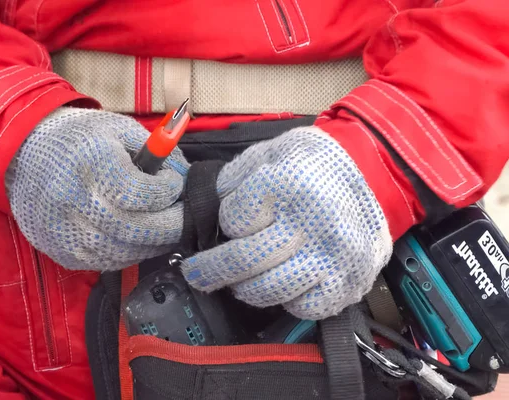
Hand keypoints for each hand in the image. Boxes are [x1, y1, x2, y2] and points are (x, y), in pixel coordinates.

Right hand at [6, 107, 189, 270]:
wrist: (21, 153)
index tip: (174, 183)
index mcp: (92, 165)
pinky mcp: (62, 252)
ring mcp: (66, 233)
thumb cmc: (78, 137)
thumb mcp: (119, 129)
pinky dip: (130, 252)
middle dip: (172, 224)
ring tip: (163, 225)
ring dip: (154, 242)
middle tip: (183, 214)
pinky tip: (136, 236)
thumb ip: (158, 152)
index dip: (168, 190)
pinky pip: (108, 263)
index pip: (143, 194)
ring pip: (127, 253)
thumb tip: (187, 177)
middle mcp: (76, 203)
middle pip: (140, 230)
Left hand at [180, 126, 392, 319]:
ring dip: (245, 288)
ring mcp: (333, 257)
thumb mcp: (270, 153)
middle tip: (196, 274)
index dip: (226, 223)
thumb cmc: (314, 163)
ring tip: (241, 279)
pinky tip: (286, 281)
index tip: (231, 223)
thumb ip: (233, 180)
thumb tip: (203, 209)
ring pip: (268, 290)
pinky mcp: (349, 281)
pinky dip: (287, 300)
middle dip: (210, 271)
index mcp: (289, 183)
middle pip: (244, 260)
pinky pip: (303, 308)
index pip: (234, 220)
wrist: (374, 172)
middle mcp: (313, 223)